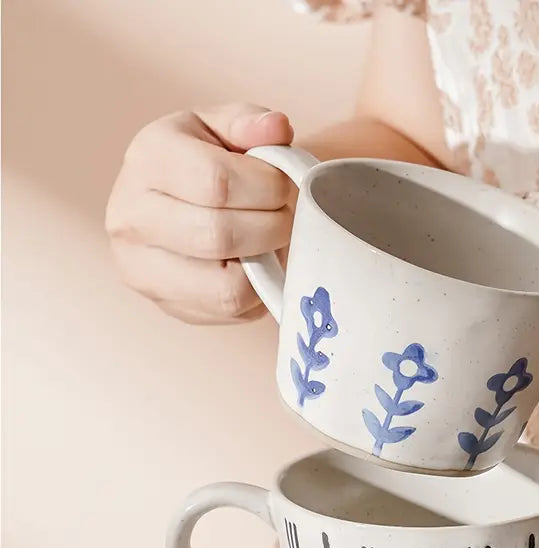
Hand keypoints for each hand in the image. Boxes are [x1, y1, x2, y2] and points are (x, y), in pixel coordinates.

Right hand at [105, 103, 293, 323]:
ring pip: (225, 287)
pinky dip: (255, 291)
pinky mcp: (166, 305)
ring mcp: (141, 268)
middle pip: (219, 236)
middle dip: (272, 227)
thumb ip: (252, 123)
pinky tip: (252, 264)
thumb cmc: (209, 160)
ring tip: (267, 241)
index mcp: (148, 157)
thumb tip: (278, 128)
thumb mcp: (226, 128)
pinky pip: (229, 311)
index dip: (268, 187)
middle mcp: (130, 215)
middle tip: (284, 216)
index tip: (283, 186)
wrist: (177, 202)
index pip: (217, 182)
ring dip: (264, 264)